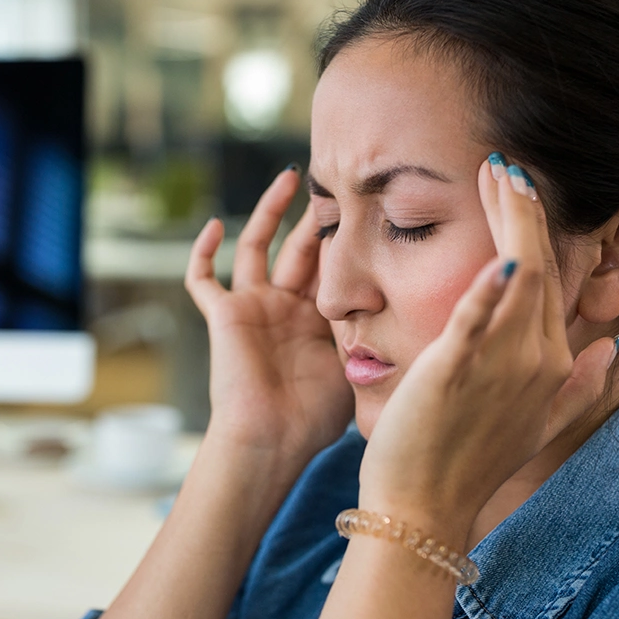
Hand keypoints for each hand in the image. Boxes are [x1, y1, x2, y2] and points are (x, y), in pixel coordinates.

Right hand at [185, 167, 353, 464]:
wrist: (270, 440)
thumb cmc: (313, 418)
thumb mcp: (354, 368)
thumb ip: (373, 338)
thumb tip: (416, 320)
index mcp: (318, 320)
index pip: (334, 267)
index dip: (348, 238)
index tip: (371, 207)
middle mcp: (286, 308)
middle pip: (301, 248)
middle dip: (317, 216)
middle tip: (334, 181)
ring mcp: (253, 308)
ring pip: (257, 247)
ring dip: (270, 212)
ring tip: (289, 178)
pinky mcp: (224, 316)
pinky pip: (203, 279)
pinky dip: (202, 252)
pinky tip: (213, 224)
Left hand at [357, 158, 617, 549]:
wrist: (425, 507)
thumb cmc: (468, 464)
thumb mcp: (537, 425)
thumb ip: (579, 387)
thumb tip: (612, 348)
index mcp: (552, 364)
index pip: (551, 280)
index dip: (536, 229)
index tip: (518, 189)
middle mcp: (536, 359)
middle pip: (538, 266)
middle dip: (523, 209)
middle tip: (505, 162)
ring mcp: (500, 366)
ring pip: (517, 277)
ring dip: (510, 221)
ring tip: (496, 174)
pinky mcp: (456, 371)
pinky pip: (477, 321)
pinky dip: (488, 287)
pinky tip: (497, 252)